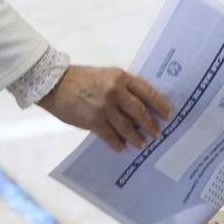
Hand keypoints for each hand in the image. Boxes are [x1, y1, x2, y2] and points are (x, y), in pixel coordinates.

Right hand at [38, 65, 170, 151]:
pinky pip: (110, 136)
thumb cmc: (81, 79)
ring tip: (142, 144)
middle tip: (157, 133)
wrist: (55, 84)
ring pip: (127, 127)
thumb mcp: (106, 75)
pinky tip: (122, 148)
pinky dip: (117, 143)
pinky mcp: (93, 121)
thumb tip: (139, 106)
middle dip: (150, 125)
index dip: (159, 104)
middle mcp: (115, 91)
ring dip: (136, 137)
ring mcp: (104, 107)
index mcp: (120, 77)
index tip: (168, 114)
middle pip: (140, 111)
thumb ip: (122, 87)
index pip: (147, 91)